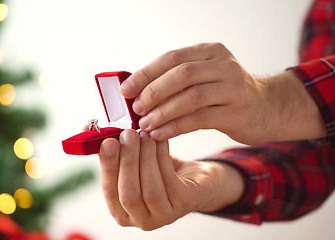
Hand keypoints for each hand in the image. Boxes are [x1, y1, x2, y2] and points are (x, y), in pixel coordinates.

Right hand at [98, 129, 243, 230]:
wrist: (196, 180)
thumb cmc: (160, 170)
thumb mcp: (134, 162)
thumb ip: (114, 151)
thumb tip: (88, 130)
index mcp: (122, 211)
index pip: (109, 192)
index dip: (108, 167)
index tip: (108, 142)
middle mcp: (141, 219)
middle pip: (129, 195)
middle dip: (127, 162)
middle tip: (128, 135)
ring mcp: (164, 215)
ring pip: (150, 189)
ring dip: (145, 158)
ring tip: (144, 134)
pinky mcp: (184, 204)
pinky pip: (170, 181)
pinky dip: (162, 157)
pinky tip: (160, 140)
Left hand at [120, 43, 325, 143]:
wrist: (266, 108)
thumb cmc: (224, 94)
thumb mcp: (205, 77)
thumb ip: (176, 81)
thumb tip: (136, 92)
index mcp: (211, 52)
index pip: (172, 58)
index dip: (146, 73)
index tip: (126, 89)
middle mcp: (223, 66)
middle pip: (181, 74)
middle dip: (153, 92)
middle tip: (135, 108)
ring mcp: (233, 88)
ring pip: (190, 97)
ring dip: (162, 111)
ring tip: (145, 124)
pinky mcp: (236, 112)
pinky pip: (199, 119)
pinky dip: (175, 126)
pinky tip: (160, 134)